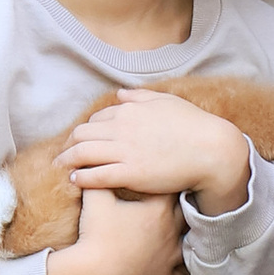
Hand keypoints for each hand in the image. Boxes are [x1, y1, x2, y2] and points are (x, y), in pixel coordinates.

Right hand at [45, 185, 185, 274]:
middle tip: (178, 199)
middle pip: (186, 212)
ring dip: (188, 236)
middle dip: (181, 205)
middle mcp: (171, 231)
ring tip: (186, 231)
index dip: (169, 182)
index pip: (172, 188)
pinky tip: (183, 266)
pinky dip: (184, 270)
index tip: (168, 178)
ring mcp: (171, 257)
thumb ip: (98, 178)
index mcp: (159, 209)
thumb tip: (92, 165)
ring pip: (190, 243)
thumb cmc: (96, 235)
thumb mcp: (96, 199)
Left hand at [63, 92, 252, 212]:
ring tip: (61, 167)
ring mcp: (125, 151)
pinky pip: (96, 175)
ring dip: (67, 159)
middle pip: (82, 134)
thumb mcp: (167, 102)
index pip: (96, 119)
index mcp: (130, 110)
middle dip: (69, 144)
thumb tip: (121, 95)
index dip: (86, 130)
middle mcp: (122, 128)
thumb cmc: (193, 125)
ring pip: (83, 153)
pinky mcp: (130, 173)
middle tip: (62, 154)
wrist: (212, 149)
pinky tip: (75, 180)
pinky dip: (81, 176)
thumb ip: (141, 97)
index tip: (82, 140)